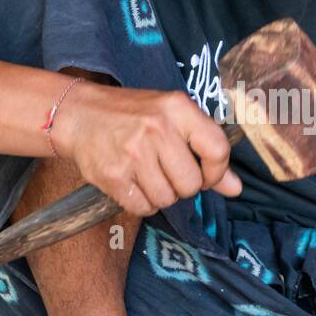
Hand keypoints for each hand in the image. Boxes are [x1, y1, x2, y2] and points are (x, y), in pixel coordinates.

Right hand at [54, 83, 241, 217]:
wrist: (79, 115)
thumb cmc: (132, 116)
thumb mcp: (173, 119)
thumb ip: (206, 151)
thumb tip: (236, 189)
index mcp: (177, 108)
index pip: (217, 149)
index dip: (216, 172)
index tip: (205, 175)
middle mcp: (157, 128)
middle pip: (191, 184)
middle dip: (183, 187)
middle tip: (167, 172)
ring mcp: (133, 153)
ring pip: (167, 199)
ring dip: (161, 195)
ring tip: (147, 175)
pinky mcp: (113, 175)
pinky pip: (143, 207)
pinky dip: (142, 203)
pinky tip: (133, 184)